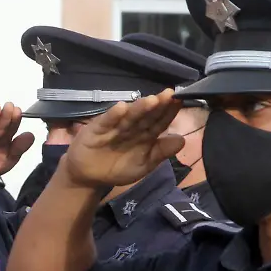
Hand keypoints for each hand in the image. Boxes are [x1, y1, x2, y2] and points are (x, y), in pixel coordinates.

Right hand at [61, 90, 183, 187]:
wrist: (88, 176)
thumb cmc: (117, 169)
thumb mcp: (143, 165)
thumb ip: (160, 153)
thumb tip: (183, 140)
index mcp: (145, 135)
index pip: (160, 121)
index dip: (169, 112)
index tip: (180, 100)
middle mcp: (132, 127)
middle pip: (146, 115)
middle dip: (157, 105)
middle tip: (169, 94)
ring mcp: (115, 127)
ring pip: (129, 117)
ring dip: (139, 108)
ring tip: (151, 100)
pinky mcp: (97, 129)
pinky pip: (106, 122)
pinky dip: (113, 115)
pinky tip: (121, 108)